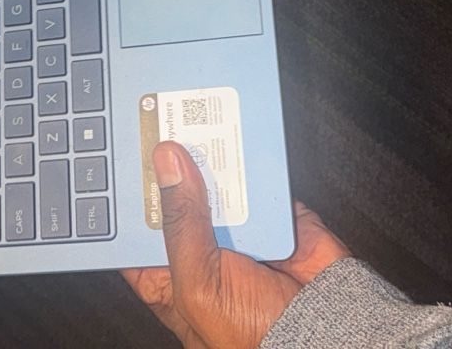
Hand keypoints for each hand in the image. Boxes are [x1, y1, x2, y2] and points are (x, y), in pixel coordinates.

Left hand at [121, 141, 350, 348]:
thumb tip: (168, 167)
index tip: (124, 157)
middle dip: (168, 166)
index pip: (138, 232)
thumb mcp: (199, 284)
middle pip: (175, 198)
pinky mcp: (271, 213)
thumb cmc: (254, 333)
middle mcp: (201, 250)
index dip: (129, 198)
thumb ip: (181, 225)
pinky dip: (248, 157)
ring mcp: (237, 230)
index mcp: (171, 276)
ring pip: (214, 181)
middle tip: (157, 127)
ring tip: (190, 123)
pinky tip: (232, 135)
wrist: (327, 329)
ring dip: (207, 156)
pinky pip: (256, 176)